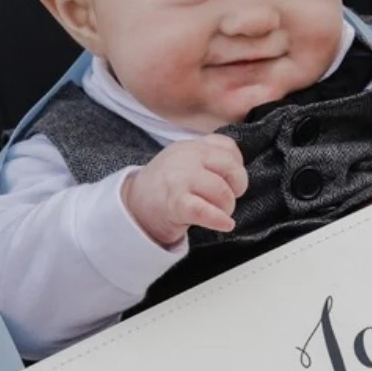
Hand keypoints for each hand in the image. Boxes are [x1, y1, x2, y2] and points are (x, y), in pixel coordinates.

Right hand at [122, 135, 247, 245]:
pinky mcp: (175, 203)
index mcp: (191, 146)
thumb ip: (210, 159)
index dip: (237, 167)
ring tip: (220, 214)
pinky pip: (204, 211)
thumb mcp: (186, 162)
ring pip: (221, 191)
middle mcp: (186, 157)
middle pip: (230, 166)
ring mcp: (179, 179)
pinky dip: (219, 219)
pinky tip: (225, 224)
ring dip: (227, 207)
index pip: (228, 147)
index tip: (231, 181)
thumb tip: (237, 175)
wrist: (134, 206)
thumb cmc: (166, 188)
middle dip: (237, 187)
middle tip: (227, 199)